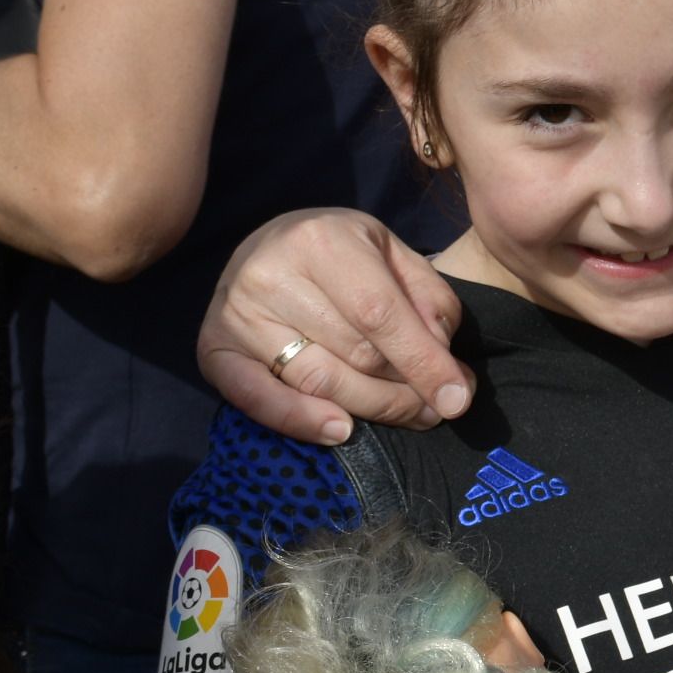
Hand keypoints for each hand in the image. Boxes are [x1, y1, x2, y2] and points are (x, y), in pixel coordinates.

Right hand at [196, 207, 471, 443]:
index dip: (423, 362)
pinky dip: (299, 421)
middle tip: (440, 407)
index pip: (380, 314)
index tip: (458, 397)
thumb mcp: (392, 254)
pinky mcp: (213, 349)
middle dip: (406, 389)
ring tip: (412, 415)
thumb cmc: (342, 252)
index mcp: (321, 241)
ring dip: (373, 410)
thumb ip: (426, 297)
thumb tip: (443, 359)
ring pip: (317, 382)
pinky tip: (340, 431)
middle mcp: (270, 274)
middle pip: (354, 354)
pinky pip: (256, 399)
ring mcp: (236, 314)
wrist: (270, 243)